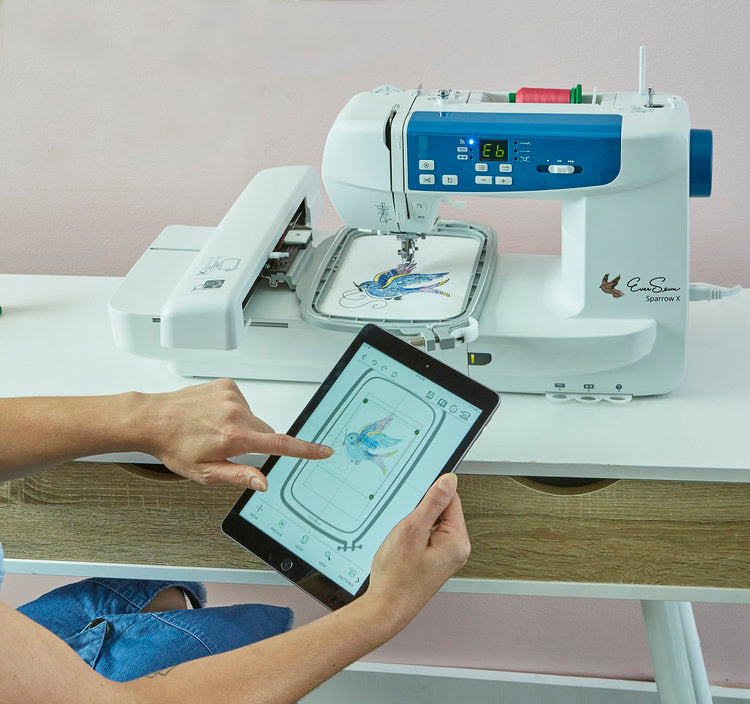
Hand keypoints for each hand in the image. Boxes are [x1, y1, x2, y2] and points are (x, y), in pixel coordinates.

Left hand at [135, 379, 331, 488]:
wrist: (154, 419)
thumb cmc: (175, 446)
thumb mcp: (205, 473)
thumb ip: (238, 476)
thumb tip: (262, 482)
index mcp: (235, 437)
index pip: (280, 445)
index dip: (306, 450)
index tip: (324, 451)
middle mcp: (236, 413)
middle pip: (265, 432)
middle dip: (255, 442)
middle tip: (229, 448)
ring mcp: (232, 396)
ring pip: (254, 418)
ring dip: (243, 426)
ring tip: (215, 430)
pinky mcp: (227, 385)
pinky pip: (242, 403)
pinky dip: (234, 411)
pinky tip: (214, 416)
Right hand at [365, 472, 469, 628]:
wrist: (386, 608)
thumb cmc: (397, 577)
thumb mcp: (412, 530)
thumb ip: (432, 502)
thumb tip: (449, 480)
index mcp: (457, 540)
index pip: (451, 498)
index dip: (429, 494)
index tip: (414, 499)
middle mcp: (457, 549)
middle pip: (443, 511)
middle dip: (421, 513)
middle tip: (405, 528)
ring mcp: (447, 556)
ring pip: (433, 524)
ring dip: (416, 526)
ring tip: (403, 542)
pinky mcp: (436, 561)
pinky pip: (428, 537)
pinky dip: (415, 537)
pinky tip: (403, 549)